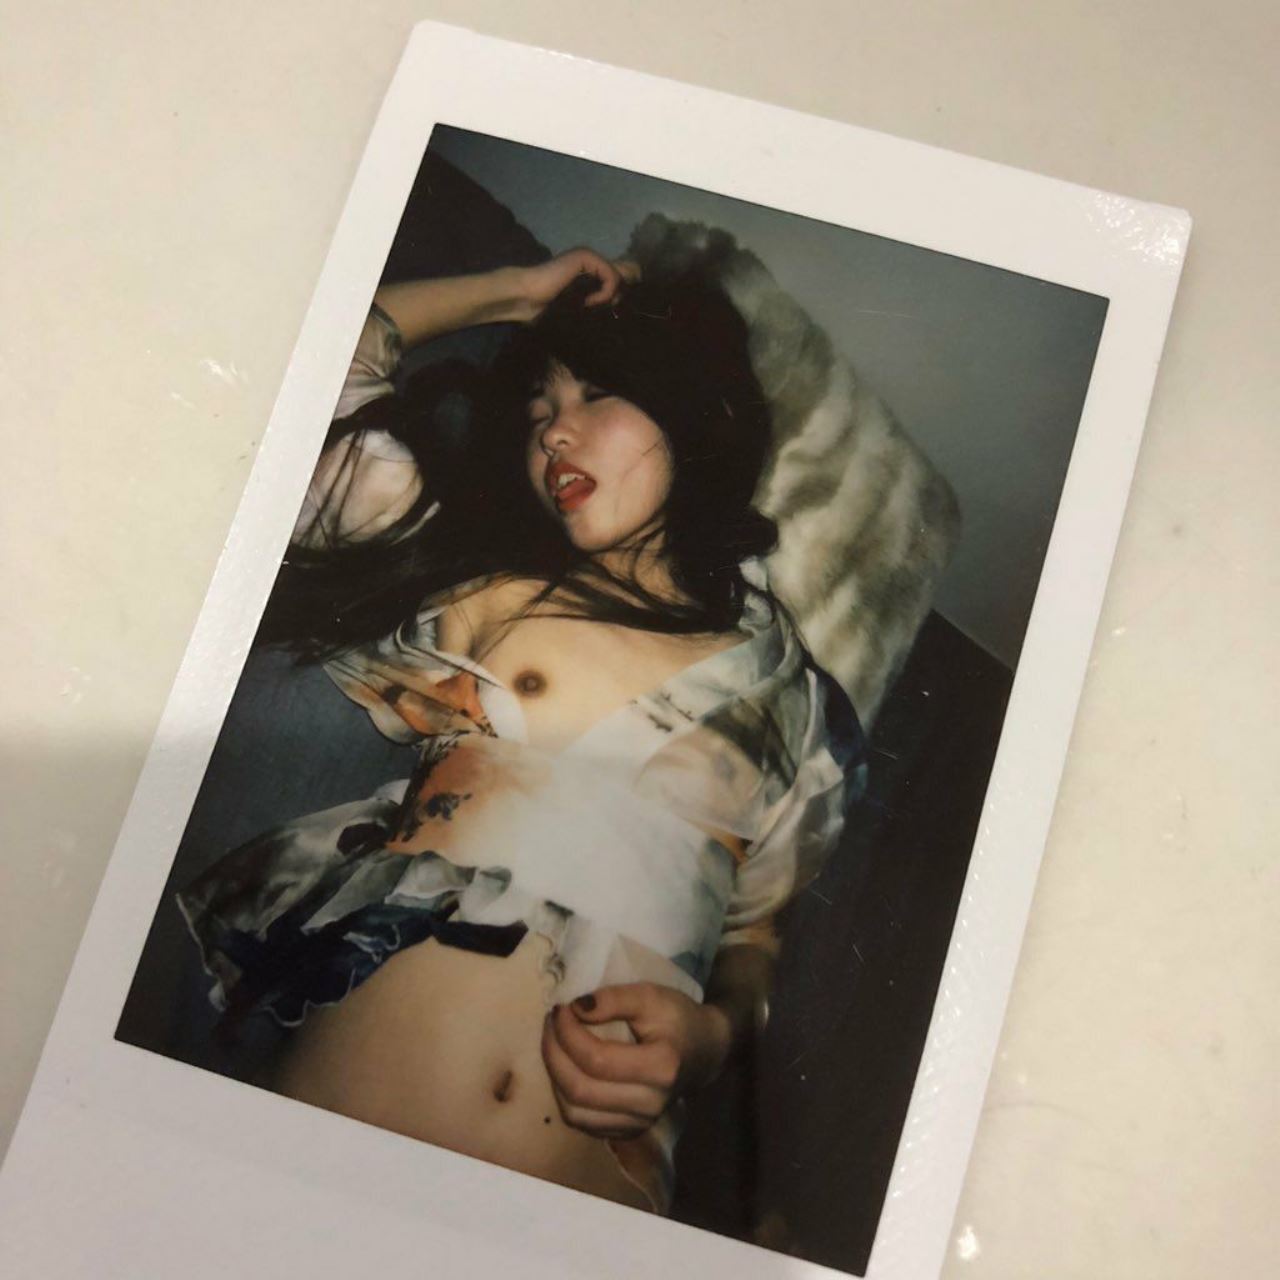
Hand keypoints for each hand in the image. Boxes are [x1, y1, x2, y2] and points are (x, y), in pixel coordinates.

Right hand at [517, 248, 640, 320]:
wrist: (527, 296)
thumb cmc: (548, 307)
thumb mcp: (579, 309)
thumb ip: (598, 306)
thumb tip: (618, 310)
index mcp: (589, 273)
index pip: (618, 282)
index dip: (619, 298)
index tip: (608, 313)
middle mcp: (591, 262)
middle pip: (623, 279)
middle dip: (618, 298)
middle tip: (602, 311)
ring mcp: (588, 257)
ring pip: (619, 278)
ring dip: (609, 298)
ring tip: (591, 306)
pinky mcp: (585, 257)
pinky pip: (611, 276)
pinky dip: (605, 293)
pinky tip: (589, 301)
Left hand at [540, 983, 731, 1138]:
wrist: (702, 1051)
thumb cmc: (677, 1018)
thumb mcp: (651, 995)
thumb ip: (614, 998)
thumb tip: (573, 1007)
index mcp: (661, 1068)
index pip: (596, 1059)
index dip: (568, 1032)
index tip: (561, 1007)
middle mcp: (649, 1105)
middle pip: (580, 1089)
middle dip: (554, 1053)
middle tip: (551, 1023)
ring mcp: (638, 1124)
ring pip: (574, 1112)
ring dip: (554, 1075)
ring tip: (554, 1043)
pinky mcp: (627, 1132)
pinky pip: (581, 1122)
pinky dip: (564, 1094)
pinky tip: (566, 1066)